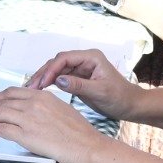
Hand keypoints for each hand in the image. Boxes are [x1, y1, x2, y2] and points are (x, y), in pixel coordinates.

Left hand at [0, 86, 104, 162]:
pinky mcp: (25, 134)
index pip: (13, 92)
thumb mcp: (60, 110)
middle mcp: (33, 103)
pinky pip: (0, 128)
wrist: (86, 145)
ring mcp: (28, 118)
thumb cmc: (78, 132)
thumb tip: (30, 112)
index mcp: (42, 96)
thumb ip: (42, 107)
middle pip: (1, 100)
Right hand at [22, 48, 141, 121]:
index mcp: (91, 57)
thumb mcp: (100, 92)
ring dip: (44, 78)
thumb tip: (58, 81)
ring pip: (57, 69)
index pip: (65, 58)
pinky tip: (41, 90)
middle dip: (44, 73)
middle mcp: (85, 60)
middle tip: (31, 86)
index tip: (42, 82)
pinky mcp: (79, 78)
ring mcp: (81, 68)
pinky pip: (60, 77)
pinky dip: (50, 83)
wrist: (131, 105)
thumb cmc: (120, 97)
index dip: (51, 69)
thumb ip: (79, 86)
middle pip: (58, 62)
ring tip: (32, 89)